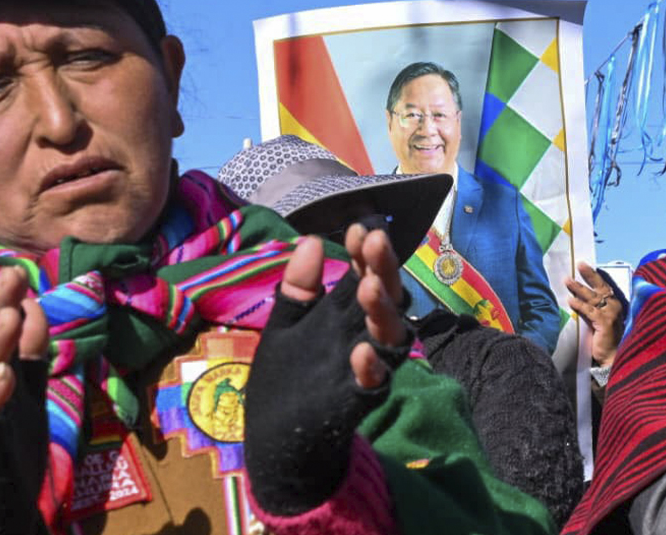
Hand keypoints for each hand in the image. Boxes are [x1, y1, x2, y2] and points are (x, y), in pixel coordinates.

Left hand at [279, 224, 409, 387]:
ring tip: (369, 286)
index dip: (364, 252)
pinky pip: (374, 383)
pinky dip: (371, 368)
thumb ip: (298, 285)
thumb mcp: (285, 323)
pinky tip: (361, 352)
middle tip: (375, 242)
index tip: (358, 228)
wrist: (275, 437)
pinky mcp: (356, 400)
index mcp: (344, 312)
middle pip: (385, 296)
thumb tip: (311, 239)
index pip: (363, 273)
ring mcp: (363, 367)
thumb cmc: (285, 376)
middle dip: (382, 268)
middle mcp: (361, 334)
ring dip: (383, 311)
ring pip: (390, 337)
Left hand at [566, 262, 625, 366]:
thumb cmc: (604, 340)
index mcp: (614, 304)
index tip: (583, 265)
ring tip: (567, 280)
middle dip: (589, 275)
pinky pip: (589, 311)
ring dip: (578, 288)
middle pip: (600, 287)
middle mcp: (614, 306)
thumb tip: (575, 297)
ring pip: (592, 297)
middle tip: (579, 265)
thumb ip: (591, 308)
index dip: (594, 275)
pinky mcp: (605, 322)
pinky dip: (579, 305)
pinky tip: (570, 300)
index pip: (604, 286)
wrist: (611, 358)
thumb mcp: (598, 320)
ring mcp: (610, 314)